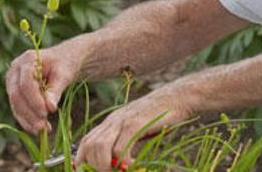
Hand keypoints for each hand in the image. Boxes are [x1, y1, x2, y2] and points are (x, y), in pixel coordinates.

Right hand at [5, 47, 80, 134]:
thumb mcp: (64, 74)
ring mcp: (12, 82)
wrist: (63, 61)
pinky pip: (18, 108)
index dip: (34, 100)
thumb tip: (50, 108)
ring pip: (15, 105)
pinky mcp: (15, 93)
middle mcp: (15, 70)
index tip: (46, 112)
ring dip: (28, 120)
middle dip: (29, 113)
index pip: (25, 84)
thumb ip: (56, 89)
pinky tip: (38, 129)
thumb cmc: (65, 64)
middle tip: (43, 127)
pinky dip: (27, 120)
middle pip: (17, 96)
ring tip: (43, 130)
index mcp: (27, 60)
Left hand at [74, 85, 191, 170]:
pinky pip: (121, 147)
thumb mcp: (138, 128)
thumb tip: (118, 162)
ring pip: (100, 147)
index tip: (89, 171)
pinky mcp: (136, 124)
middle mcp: (114, 120)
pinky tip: (133, 164)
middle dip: (93, 165)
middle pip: (89, 145)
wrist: (179, 97)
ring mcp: (124, 121)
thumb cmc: (162, 115)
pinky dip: (123, 161)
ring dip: (104, 166)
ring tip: (119, 171)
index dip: (82, 160)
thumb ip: (126, 140)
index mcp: (112, 122)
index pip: (86, 142)